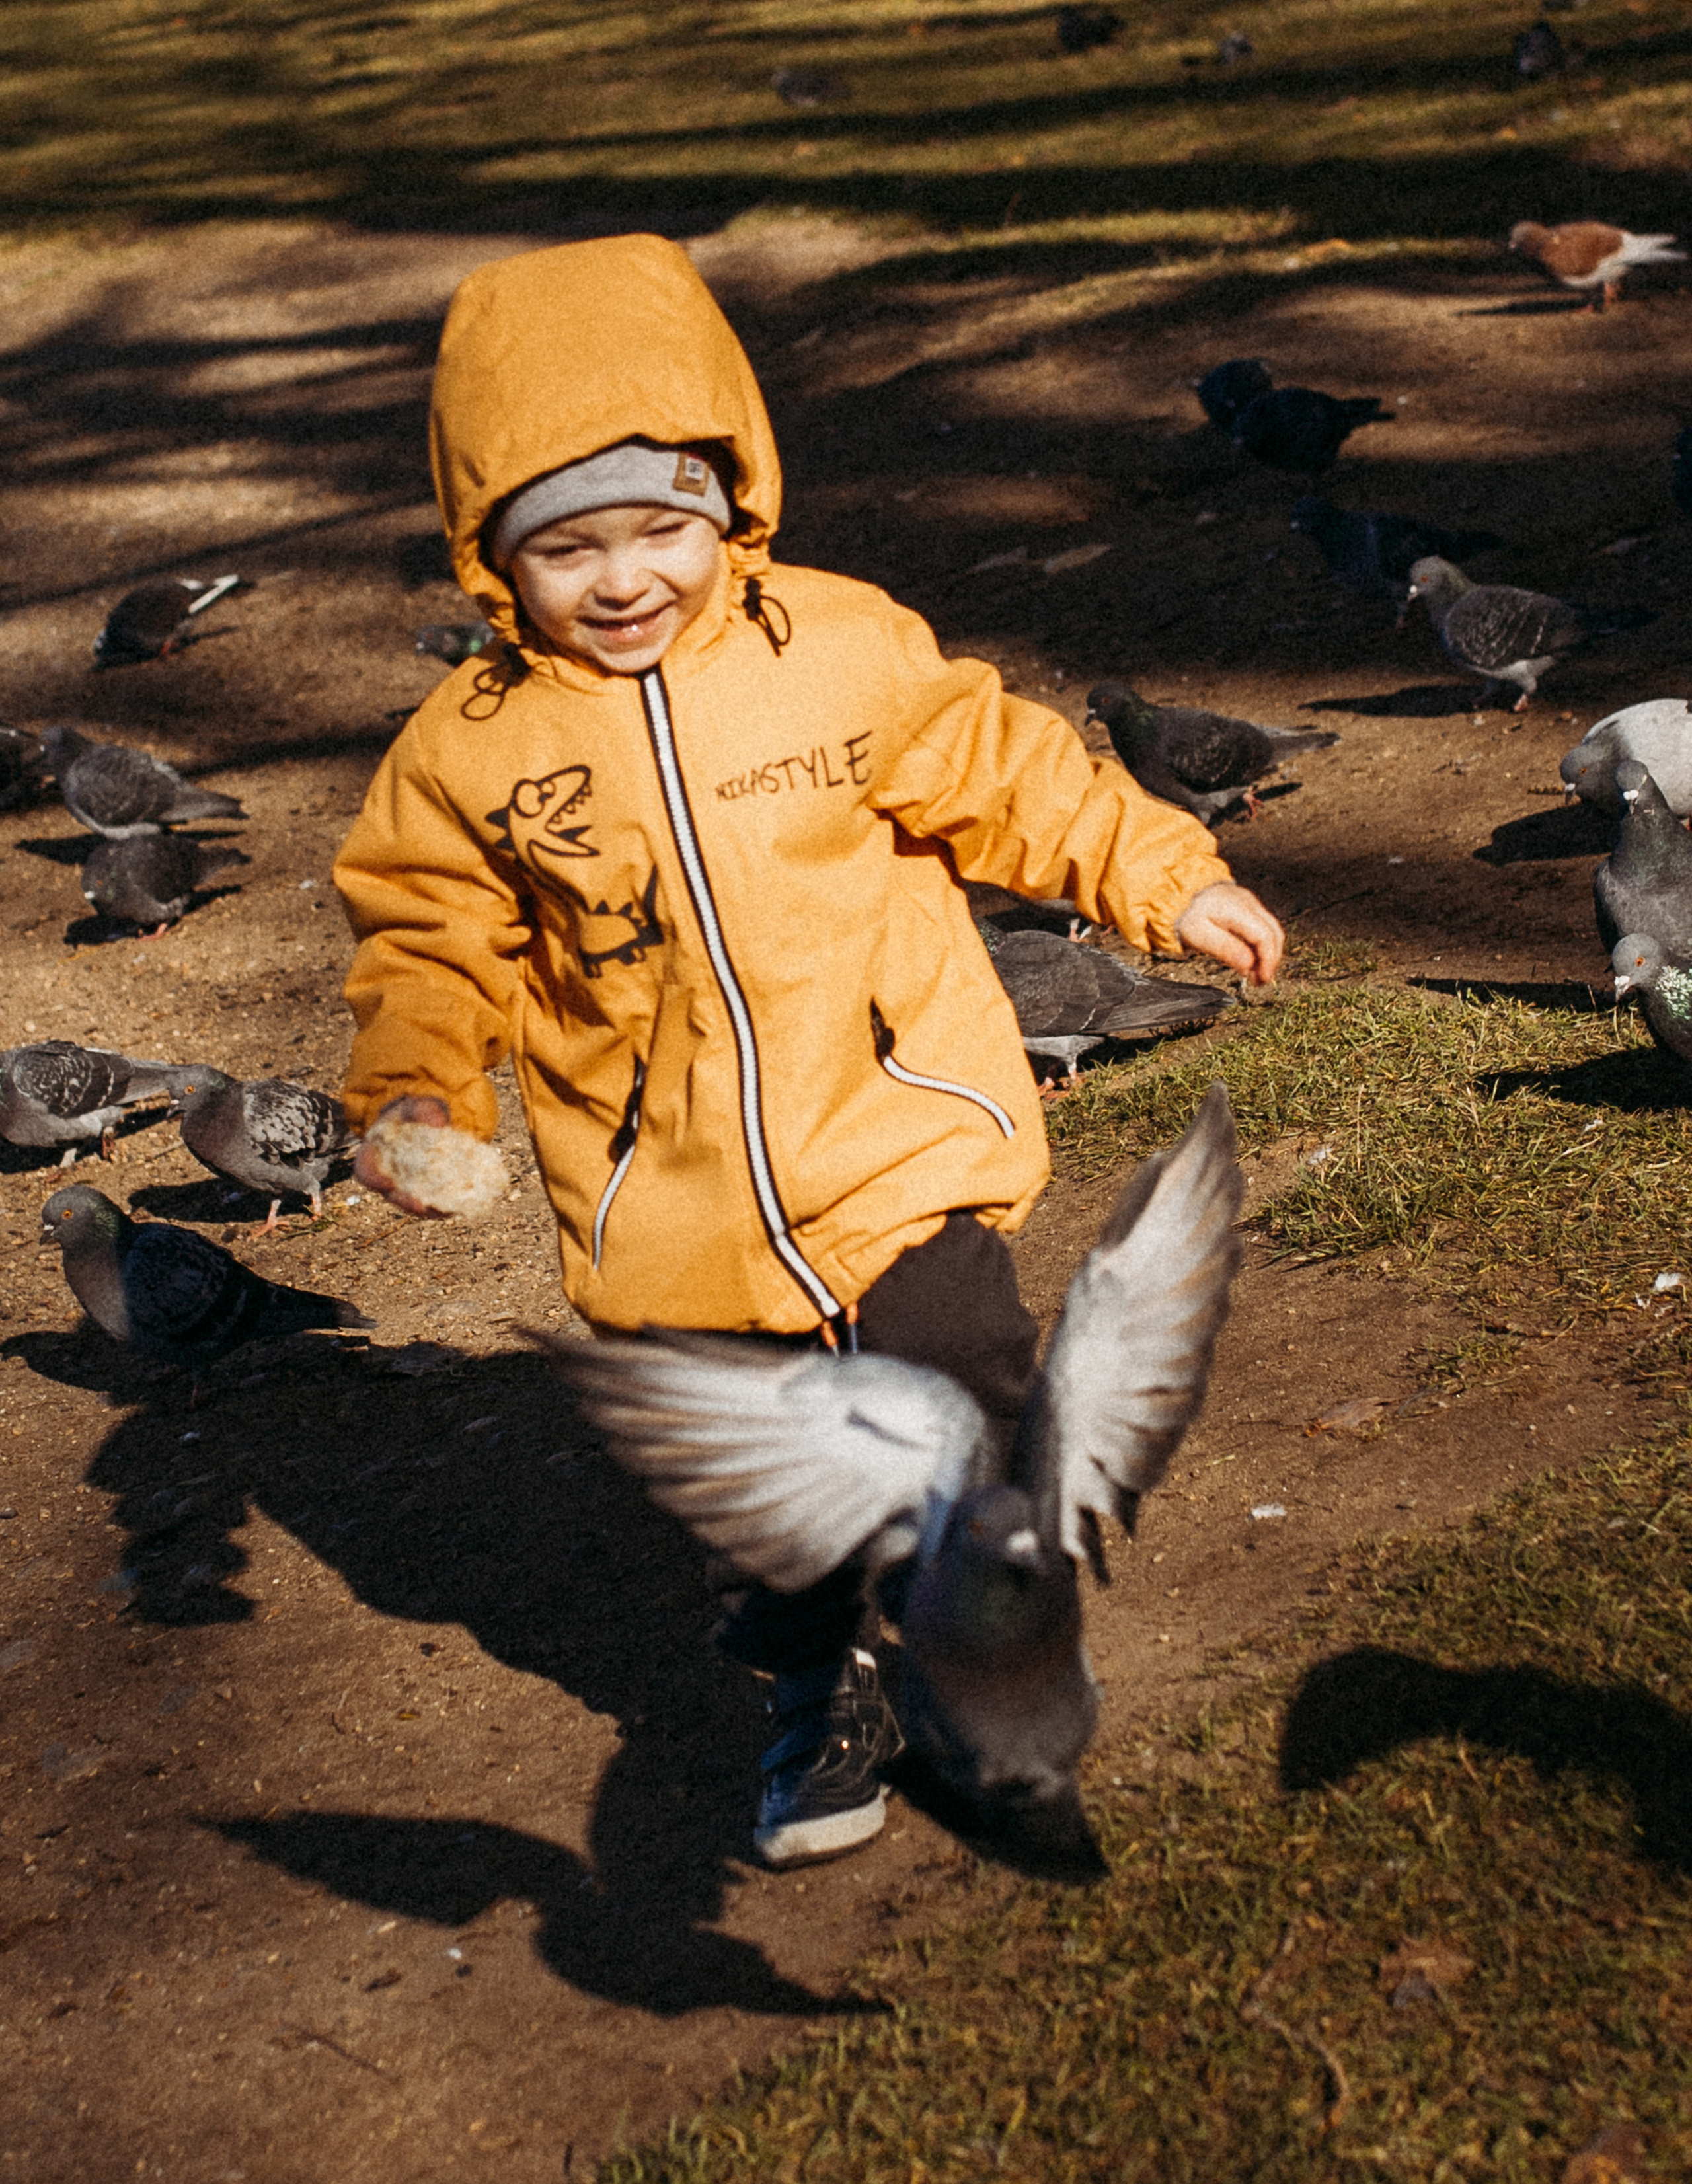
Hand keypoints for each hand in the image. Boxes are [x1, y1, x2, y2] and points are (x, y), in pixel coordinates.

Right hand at [354, 1095, 451, 1218]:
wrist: (430, 1121)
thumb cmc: (415, 1113)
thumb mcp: (416, 1106)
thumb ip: (424, 1110)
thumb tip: (439, 1123)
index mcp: (375, 1154)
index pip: (366, 1170)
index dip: (373, 1178)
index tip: (386, 1182)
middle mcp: (388, 1175)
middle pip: (392, 1195)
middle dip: (405, 1202)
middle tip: (420, 1205)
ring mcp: (408, 1186)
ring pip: (414, 1204)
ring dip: (428, 1209)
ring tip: (444, 1209)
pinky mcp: (429, 1191)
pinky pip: (434, 1202)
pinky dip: (445, 1205)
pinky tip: (459, 1203)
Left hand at [1175, 883, 1282, 985]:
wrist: (1183, 896)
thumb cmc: (1189, 917)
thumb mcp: (1198, 936)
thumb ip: (1225, 949)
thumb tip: (1249, 965)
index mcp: (1235, 909)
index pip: (1264, 936)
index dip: (1268, 960)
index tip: (1261, 979)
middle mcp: (1248, 903)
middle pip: (1273, 934)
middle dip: (1271, 960)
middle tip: (1260, 980)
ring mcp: (1252, 903)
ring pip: (1273, 931)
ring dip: (1269, 954)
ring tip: (1256, 973)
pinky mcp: (1251, 907)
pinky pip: (1265, 927)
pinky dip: (1263, 945)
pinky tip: (1253, 959)